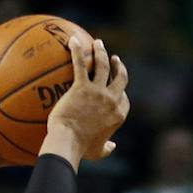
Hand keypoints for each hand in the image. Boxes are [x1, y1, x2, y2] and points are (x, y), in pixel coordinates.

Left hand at [43, 33, 127, 161]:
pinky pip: (80, 64)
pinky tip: (72, 40)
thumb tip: (112, 147)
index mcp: (118, 114)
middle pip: (120, 77)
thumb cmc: (81, 149)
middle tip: (114, 59)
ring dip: (102, 51)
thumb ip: (107, 149)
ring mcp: (97, 92)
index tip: (117, 84)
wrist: (68, 143)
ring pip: (103, 65)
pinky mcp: (81, 87)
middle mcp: (111, 100)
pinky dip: (77, 50)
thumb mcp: (98, 152)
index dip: (121, 90)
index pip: (124, 98)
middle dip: (118, 66)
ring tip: (98, 43)